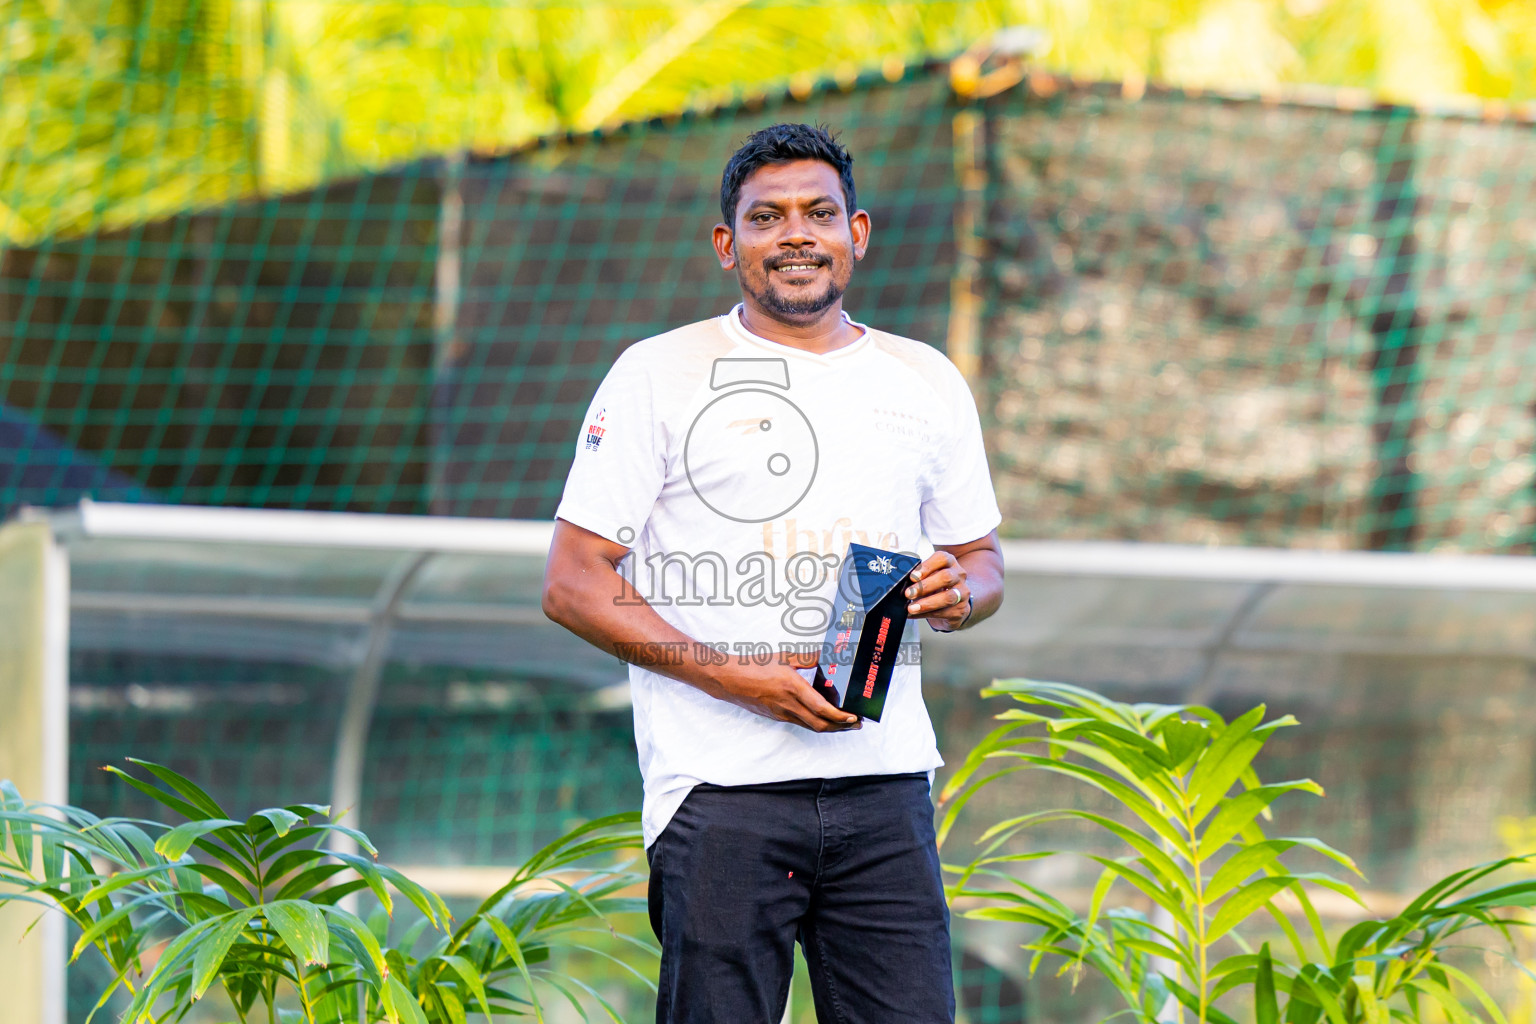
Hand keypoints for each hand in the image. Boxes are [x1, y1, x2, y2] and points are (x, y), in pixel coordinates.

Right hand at [704, 646, 860, 732]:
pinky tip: (820, 715)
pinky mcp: (775, 716)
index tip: (853, 717)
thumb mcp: (784, 656)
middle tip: (855, 724)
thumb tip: (826, 656)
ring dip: (829, 726)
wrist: (729, 679)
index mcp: (792, 687)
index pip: (821, 709)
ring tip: (843, 722)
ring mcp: (781, 713)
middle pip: (820, 725)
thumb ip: (808, 657)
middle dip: (841, 727)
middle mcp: (788, 705)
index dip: (840, 716)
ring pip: (811, 726)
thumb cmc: (754, 665)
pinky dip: (814, 721)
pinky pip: (800, 722)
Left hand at [903, 551, 970, 631]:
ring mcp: (962, 593)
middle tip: (908, 593)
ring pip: (948, 597)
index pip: (942, 559)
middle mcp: (958, 575)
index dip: (927, 566)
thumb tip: (900, 581)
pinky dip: (926, 614)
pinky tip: (914, 614)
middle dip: (924, 586)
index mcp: (950, 562)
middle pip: (946, 577)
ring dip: (927, 603)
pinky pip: (944, 613)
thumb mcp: (929, 575)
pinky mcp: (960, 610)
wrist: (954, 603)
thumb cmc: (937, 585)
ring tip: (911, 608)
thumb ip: (918, 576)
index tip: (912, 576)